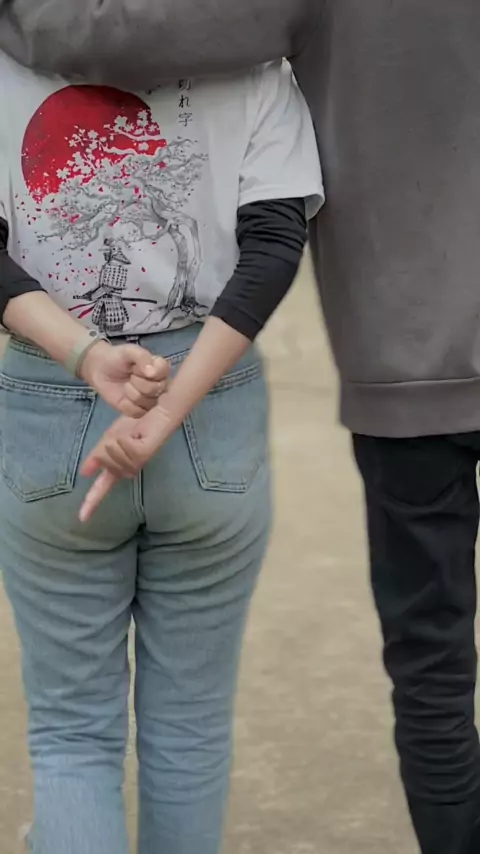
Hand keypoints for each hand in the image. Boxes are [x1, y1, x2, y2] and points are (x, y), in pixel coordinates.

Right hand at [79, 406, 172, 521]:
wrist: (160, 404)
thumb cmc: (138, 419)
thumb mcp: (110, 437)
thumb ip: (98, 456)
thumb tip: (84, 473)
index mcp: (119, 465)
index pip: (103, 487)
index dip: (92, 502)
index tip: (81, 519)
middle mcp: (130, 466)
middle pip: (104, 465)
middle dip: (105, 448)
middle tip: (120, 434)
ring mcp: (140, 459)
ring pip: (112, 458)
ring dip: (115, 441)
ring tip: (130, 432)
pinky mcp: (147, 451)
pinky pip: (125, 450)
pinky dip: (125, 440)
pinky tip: (134, 434)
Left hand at [80, 340, 169, 416]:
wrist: (101, 370)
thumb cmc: (118, 358)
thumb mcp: (128, 352)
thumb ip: (142, 357)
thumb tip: (152, 372)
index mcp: (160, 369)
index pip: (164, 373)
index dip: (149, 373)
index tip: (137, 368)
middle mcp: (160, 385)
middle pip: (155, 390)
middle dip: (137, 383)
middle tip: (130, 376)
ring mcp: (151, 400)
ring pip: (148, 403)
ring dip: (132, 394)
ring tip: (125, 386)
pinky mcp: (141, 411)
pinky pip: (139, 413)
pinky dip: (128, 406)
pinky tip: (123, 399)